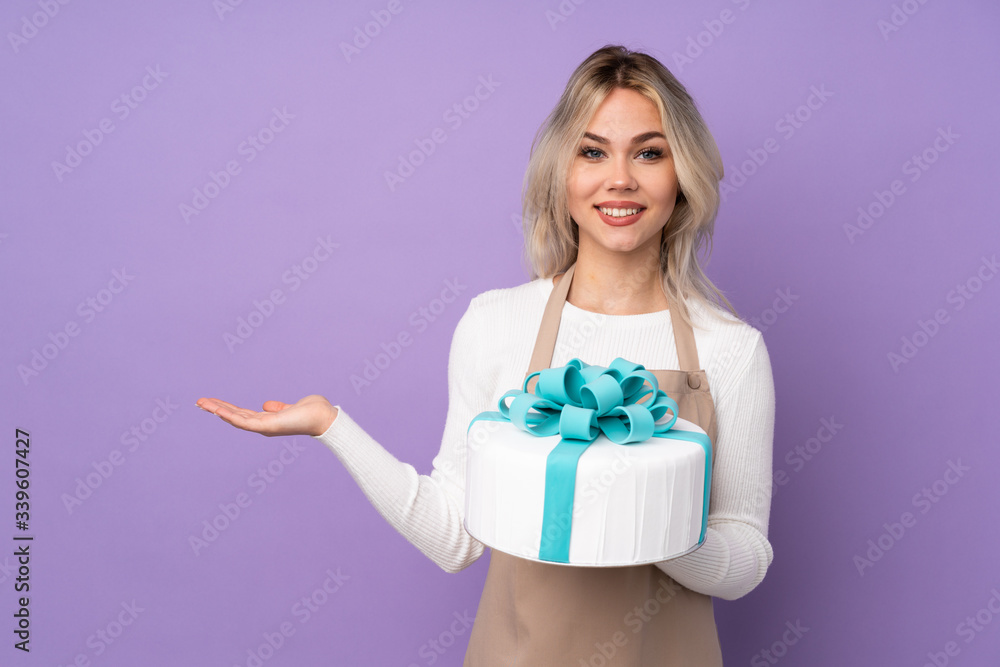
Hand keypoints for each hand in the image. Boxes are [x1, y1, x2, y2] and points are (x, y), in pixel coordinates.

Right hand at [196, 394, 337, 436]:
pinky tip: (218, 410)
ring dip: (218, 411)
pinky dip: (230, 416)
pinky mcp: (268, 426)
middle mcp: (263, 425)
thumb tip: (266, 405)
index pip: (241, 414)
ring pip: (235, 419)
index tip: (211, 402)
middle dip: (216, 409)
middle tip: (198, 402)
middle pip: (234, 416)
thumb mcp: (289, 408)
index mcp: (267, 421)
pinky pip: (245, 421)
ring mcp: (264, 427)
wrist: (324, 417)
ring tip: (202, 403)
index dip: (226, 408)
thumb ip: (277, 408)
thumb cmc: (311, 412)